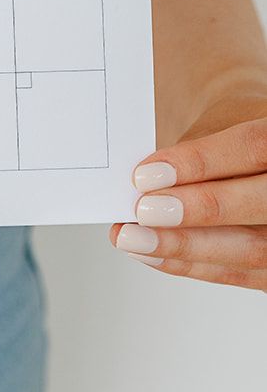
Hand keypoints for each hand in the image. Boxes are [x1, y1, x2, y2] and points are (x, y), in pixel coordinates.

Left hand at [110, 94, 266, 291]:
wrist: (264, 146)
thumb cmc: (241, 128)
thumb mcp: (224, 118)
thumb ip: (197, 148)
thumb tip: (147, 181)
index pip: (252, 148)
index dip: (200, 162)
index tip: (147, 175)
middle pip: (258, 205)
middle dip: (196, 211)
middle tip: (144, 211)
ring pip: (252, 249)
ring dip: (186, 247)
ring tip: (136, 238)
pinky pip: (240, 273)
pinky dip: (192, 265)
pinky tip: (152, 253)